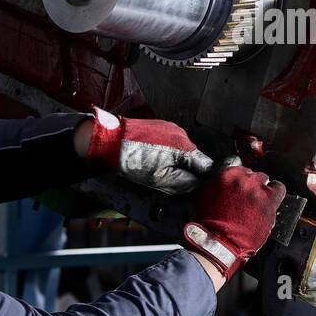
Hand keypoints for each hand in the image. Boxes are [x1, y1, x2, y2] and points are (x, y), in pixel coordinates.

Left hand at [84, 108, 213, 194]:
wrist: (109, 140)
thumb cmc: (131, 159)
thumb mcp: (158, 179)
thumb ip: (183, 183)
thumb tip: (196, 185)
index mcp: (184, 146)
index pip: (206, 165)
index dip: (204, 179)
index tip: (199, 188)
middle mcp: (180, 134)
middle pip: (194, 159)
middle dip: (187, 172)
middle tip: (172, 183)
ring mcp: (170, 128)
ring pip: (181, 152)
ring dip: (176, 163)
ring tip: (157, 170)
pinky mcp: (160, 128)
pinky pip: (171, 145)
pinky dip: (166, 155)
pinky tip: (152, 161)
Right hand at [182, 165, 286, 279]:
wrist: (218, 242)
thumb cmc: (209, 224)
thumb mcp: (203, 197)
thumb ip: (215, 184)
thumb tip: (221, 182)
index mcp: (225, 175)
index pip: (237, 165)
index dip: (240, 177)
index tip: (240, 183)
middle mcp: (242, 179)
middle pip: (252, 174)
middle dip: (250, 184)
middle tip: (247, 198)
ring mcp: (256, 190)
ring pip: (264, 180)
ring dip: (262, 189)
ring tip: (257, 201)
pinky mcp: (269, 201)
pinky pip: (279, 188)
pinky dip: (276, 192)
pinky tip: (272, 199)